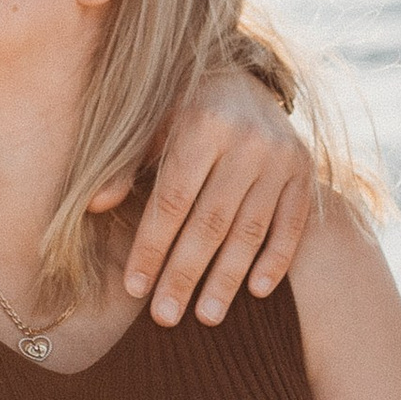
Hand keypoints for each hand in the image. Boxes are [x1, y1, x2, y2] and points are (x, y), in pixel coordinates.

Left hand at [98, 64, 315, 328]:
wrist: (244, 81)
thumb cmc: (181, 113)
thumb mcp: (150, 128)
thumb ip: (124, 166)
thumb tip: (94, 207)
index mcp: (202, 123)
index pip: (173, 200)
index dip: (152, 246)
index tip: (134, 288)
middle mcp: (247, 139)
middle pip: (210, 222)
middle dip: (185, 274)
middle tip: (165, 317)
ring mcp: (282, 156)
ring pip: (250, 230)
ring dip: (227, 278)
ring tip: (206, 317)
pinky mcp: (306, 172)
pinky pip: (292, 224)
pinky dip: (276, 260)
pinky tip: (256, 292)